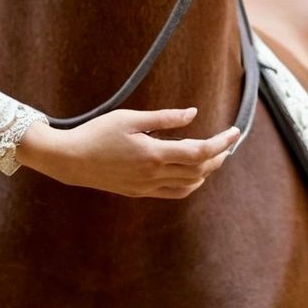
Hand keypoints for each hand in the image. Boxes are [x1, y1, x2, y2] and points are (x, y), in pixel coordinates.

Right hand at [16, 108, 239, 197]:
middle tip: (228, 141)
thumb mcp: (130, 118)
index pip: (199, 152)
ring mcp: (147, 187)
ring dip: (206, 170)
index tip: (235, 131)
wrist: (72, 160)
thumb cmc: (98, 133)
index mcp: (154, 154)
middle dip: (218, 156)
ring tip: (214, 155)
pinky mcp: (140, 193)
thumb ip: (164, 118)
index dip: (221, 142)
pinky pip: (174, 193)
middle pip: (199, 170)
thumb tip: (193, 113)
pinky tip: (193, 174)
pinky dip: (190, 185)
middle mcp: (154, 175)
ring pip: (190, 184)